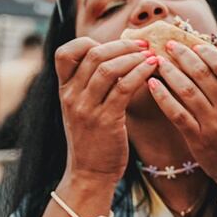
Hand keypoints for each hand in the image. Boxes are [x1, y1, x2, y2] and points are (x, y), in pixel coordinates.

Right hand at [55, 37, 155, 182]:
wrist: (90, 174)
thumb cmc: (93, 140)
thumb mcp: (82, 109)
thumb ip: (90, 86)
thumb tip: (114, 59)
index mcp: (64, 90)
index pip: (64, 53)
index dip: (88, 42)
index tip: (113, 44)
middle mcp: (71, 97)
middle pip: (92, 55)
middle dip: (121, 45)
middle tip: (143, 44)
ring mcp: (86, 109)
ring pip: (108, 69)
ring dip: (133, 57)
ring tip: (151, 55)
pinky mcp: (106, 121)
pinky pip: (123, 88)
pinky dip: (140, 73)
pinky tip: (152, 69)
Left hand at [148, 41, 216, 187]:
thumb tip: (212, 60)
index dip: (207, 52)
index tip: (192, 44)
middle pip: (203, 73)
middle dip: (183, 56)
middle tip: (168, 46)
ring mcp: (214, 125)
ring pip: (187, 90)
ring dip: (169, 72)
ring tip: (158, 62)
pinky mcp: (198, 140)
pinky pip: (177, 113)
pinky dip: (163, 97)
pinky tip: (152, 85)